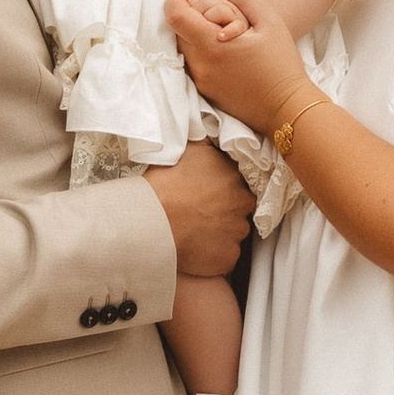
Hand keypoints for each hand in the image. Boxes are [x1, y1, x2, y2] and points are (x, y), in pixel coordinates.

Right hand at [145, 141, 253, 279]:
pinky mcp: (229, 257)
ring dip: (220, 233)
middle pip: (239, 209)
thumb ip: (210, 144)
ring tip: (195, 231)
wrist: (151, 220)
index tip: (208, 195)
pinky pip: (226, 256)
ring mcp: (237, 233)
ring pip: (234, 233)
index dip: (223, 190)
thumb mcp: (189, 149)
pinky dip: (214, 254)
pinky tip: (196, 248)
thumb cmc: (165, 184)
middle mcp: (242, 204)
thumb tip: (216, 136)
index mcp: (235, 177)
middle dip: (225, 211)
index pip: (239, 184)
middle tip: (201, 213)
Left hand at [165, 0, 306, 136]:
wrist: (287, 107)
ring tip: (223, 35)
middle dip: (190, 17)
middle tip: (215, 16)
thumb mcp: (271, 21)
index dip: (176, 0)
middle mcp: (200, 65)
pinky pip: (194, 65)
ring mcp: (201, 81)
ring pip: (185, 48)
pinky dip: (202, 53)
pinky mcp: (205, 93)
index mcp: (213, 45)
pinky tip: (225, 54)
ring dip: (196, 36)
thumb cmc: (282, 63)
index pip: (175, 16)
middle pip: (178, 31)